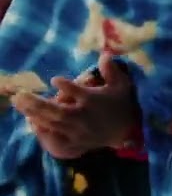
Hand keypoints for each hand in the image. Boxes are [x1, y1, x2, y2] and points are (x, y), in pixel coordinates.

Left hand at [14, 53, 137, 159]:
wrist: (126, 132)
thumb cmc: (122, 104)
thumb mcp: (122, 85)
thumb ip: (112, 70)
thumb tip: (104, 54)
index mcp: (94, 101)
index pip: (79, 93)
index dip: (66, 86)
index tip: (55, 80)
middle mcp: (84, 116)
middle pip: (58, 112)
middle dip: (39, 104)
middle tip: (21, 95)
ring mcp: (78, 130)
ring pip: (53, 123)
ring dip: (35, 114)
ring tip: (20, 104)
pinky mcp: (75, 140)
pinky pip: (55, 136)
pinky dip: (43, 129)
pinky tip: (31, 121)